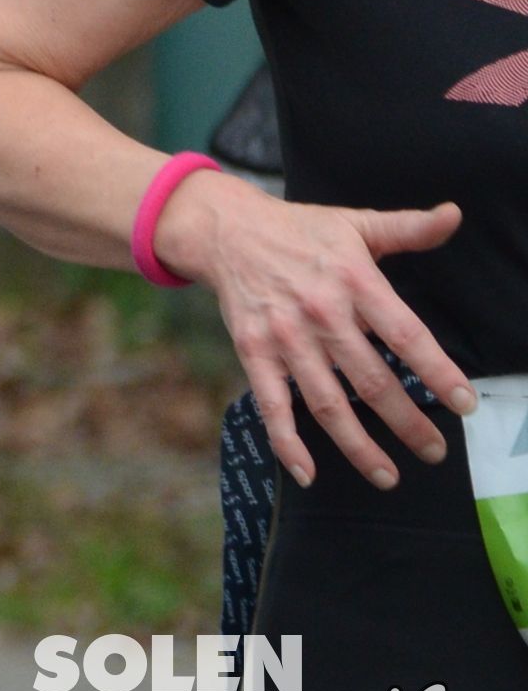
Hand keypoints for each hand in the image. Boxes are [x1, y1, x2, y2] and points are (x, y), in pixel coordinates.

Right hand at [155, 174, 475, 488]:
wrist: (225, 229)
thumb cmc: (299, 230)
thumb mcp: (356, 224)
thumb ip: (409, 228)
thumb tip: (454, 215)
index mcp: (355, 281)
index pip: (407, 336)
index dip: (439, 373)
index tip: (465, 404)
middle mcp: (321, 313)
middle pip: (372, 381)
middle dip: (409, 423)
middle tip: (435, 451)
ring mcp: (284, 337)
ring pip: (327, 403)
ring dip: (359, 445)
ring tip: (389, 475)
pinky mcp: (253, 352)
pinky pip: (272, 405)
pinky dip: (288, 442)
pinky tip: (308, 473)